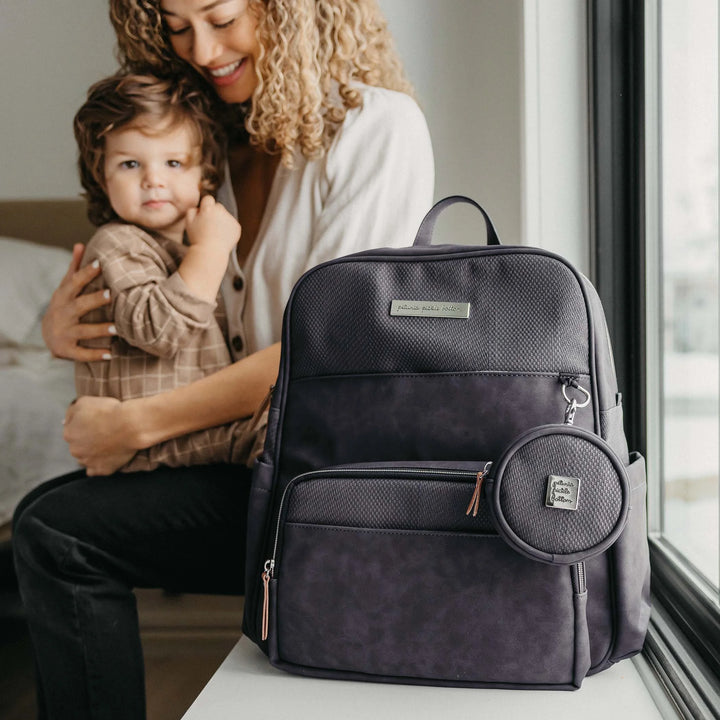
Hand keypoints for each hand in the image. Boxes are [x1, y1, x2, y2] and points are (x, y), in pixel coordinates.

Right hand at [42, 243, 114, 360]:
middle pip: (78, 306)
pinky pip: (81, 354)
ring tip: (117, 328)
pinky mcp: (66, 350)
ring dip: (100, 330)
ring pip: (82, 331)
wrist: (47, 336)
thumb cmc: (64, 306)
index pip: (74, 283)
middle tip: (111, 295)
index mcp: (63, 297)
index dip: (86, 273)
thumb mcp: (66, 288)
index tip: (100, 264)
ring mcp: (63, 333)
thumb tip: (80, 243)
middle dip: (94, 301)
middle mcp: (62, 314)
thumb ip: (74, 268)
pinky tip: (110, 354)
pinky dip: (95, 355)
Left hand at [64, 396, 137, 475]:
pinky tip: (106, 458)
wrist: (130, 424)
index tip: (95, 422)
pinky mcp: (102, 469)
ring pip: (85, 458)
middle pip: (78, 446)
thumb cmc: (109, 412)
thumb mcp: (85, 401)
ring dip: (92, 453)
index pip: (72, 430)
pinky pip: (96, 471)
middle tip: (102, 432)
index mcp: (69, 434)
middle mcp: (75, 450)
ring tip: (107, 444)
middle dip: (87, 440)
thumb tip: (66, 420)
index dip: (84, 426)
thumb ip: (71, 411)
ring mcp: (88, 461)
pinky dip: (100, 465)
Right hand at [185, 195, 240, 254]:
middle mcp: (221, 211)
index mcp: (208, 208)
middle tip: (209, 226)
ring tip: (215, 233)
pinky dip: (228, 229)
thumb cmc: (198, 238)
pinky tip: (222, 237)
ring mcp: (230, 219)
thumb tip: (199, 207)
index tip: (204, 214)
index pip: (208, 199)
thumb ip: (192, 210)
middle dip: (214, 213)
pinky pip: (232, 224)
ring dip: (222, 221)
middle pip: (218, 206)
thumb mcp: (188, 222)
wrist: (211, 252)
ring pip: (226, 215)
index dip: (205, 206)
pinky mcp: (237, 227)